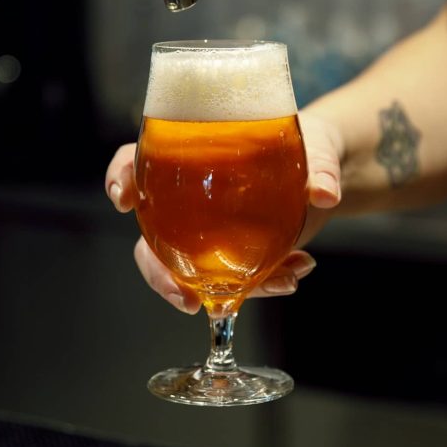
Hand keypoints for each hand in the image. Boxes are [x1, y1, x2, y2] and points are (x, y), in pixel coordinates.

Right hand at [104, 112, 342, 313]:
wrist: (325, 176)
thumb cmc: (308, 147)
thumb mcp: (318, 148)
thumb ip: (322, 168)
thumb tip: (324, 193)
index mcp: (192, 155)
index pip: (137, 160)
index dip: (121, 177)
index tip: (123, 199)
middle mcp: (189, 199)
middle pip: (150, 238)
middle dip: (159, 275)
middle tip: (187, 300)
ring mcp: (208, 234)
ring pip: (188, 272)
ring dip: (225, 293)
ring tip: (282, 282)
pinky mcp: (234, 258)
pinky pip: (233, 284)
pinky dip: (265, 287)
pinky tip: (296, 273)